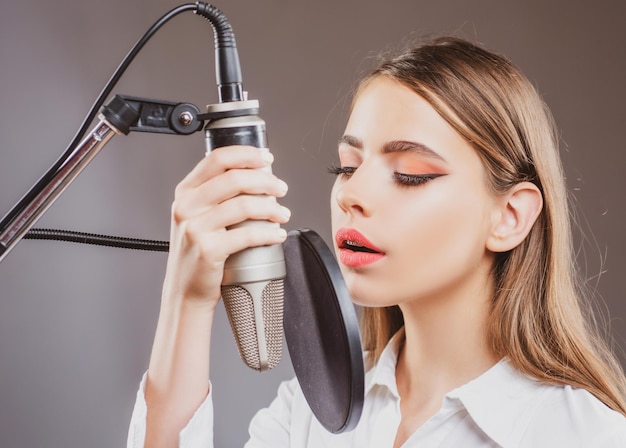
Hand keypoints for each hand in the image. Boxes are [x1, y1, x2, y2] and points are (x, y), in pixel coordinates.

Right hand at [161, 145, 289, 309]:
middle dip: (266, 180)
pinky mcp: (208, 250)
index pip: (217, 159)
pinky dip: (268, 233)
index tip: (267, 159)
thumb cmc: (198, 253)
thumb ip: (216, 195)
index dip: (247, 154)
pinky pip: (247, 234)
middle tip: (281, 188)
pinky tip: (277, 234)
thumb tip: (256, 175)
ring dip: (271, 207)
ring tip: (283, 214)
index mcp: (185, 192)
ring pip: (243, 205)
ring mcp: (195, 228)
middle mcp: (187, 206)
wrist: (185, 290)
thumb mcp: (197, 217)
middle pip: (234, 178)